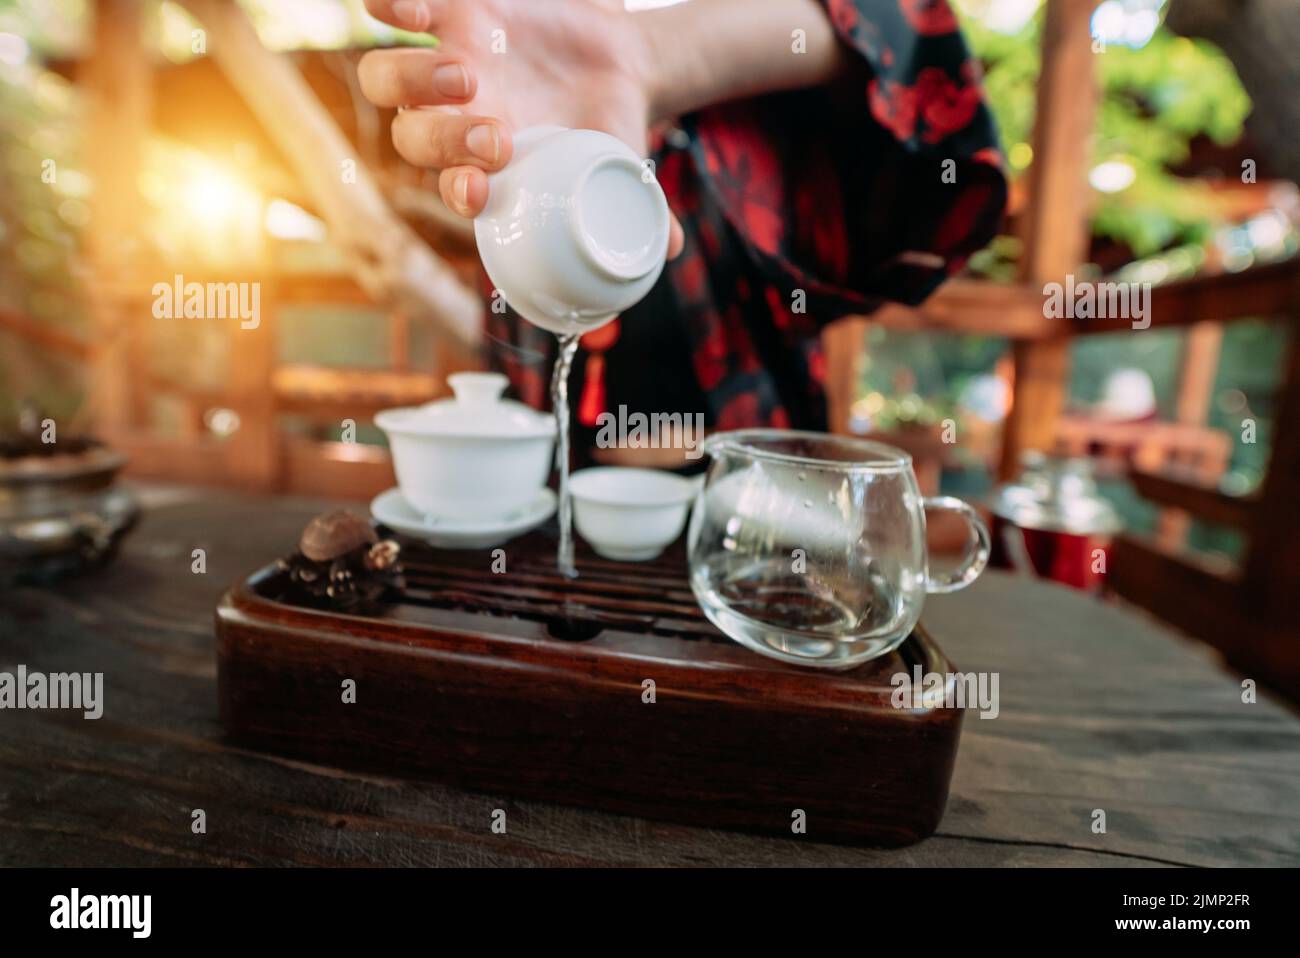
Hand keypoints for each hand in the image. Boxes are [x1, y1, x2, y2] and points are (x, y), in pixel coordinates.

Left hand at [358, 0, 683, 255]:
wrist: (615, 64)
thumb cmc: (608, 132)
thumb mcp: (625, 169)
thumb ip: (638, 209)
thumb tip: (668, 250)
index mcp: (485, 169)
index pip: (450, 188)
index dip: (455, 190)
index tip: (480, 189)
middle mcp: (453, 121)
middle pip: (411, 136)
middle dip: (444, 139)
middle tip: (497, 134)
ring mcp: (445, 66)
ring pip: (386, 78)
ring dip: (413, 80)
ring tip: (467, 75)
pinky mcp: (452, 13)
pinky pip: (393, 10)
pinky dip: (391, 7)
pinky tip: (414, 11)